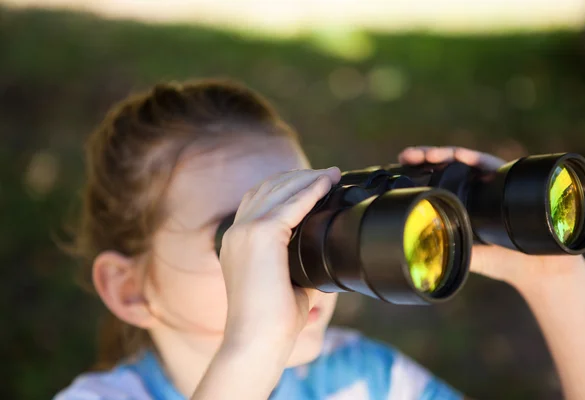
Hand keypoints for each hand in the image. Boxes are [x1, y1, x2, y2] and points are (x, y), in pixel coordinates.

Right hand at [218, 167, 340, 355]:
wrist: (256, 342)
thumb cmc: (272, 322)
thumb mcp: (286, 282)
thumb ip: (299, 262)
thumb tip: (328, 255)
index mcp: (236, 242)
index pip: (258, 199)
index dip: (285, 185)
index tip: (313, 183)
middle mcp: (236, 231)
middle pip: (268, 187)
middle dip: (299, 177)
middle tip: (328, 175)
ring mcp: (245, 231)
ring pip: (279, 190)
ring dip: (308, 178)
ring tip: (332, 175)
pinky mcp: (260, 235)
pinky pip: (291, 204)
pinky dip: (311, 190)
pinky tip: (328, 184)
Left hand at [398, 146, 584, 292]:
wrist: (538, 268)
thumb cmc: (502, 260)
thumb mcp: (467, 254)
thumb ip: (447, 248)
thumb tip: (419, 252)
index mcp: (460, 199)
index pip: (435, 179)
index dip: (417, 171)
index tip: (399, 165)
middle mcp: (474, 186)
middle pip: (446, 165)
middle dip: (426, 157)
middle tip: (408, 155)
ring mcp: (491, 180)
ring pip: (465, 161)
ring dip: (445, 154)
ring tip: (426, 154)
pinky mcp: (509, 180)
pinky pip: (491, 166)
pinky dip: (475, 160)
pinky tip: (460, 156)